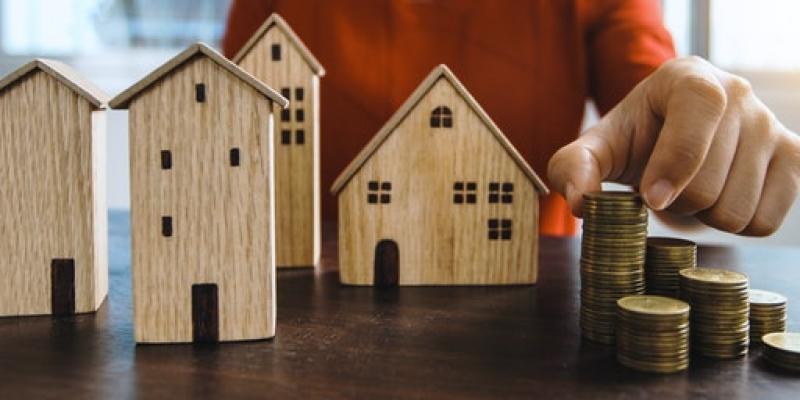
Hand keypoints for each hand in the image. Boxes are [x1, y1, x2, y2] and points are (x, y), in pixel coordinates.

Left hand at [547, 56, 799, 235]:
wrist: (669, 138)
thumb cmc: (634, 140)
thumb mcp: (596, 148)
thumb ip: (573, 168)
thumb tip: (582, 203)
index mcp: (689, 78)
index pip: (699, 111)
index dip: (675, 161)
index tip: (650, 197)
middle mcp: (738, 92)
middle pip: (711, 183)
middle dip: (676, 202)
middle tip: (663, 189)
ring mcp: (771, 125)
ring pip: (738, 209)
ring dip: (704, 216)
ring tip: (690, 190)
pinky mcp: (792, 157)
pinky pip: (765, 221)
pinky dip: (735, 225)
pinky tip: (717, 199)